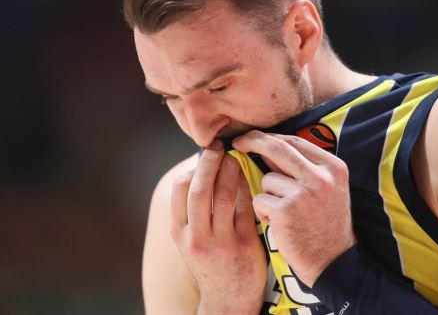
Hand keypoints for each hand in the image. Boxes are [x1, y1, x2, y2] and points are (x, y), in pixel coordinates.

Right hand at [170, 140, 266, 314]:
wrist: (228, 302)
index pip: (179, 189)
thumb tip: (202, 171)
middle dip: (210, 162)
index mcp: (179, 233)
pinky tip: (251, 177)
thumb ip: (192, 212)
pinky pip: (245, 207)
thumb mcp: (190, 241)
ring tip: (236, 158)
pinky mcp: (244, 245)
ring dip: (230, 171)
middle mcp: (196, 237)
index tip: (205, 153)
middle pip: (200, 188)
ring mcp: (220, 242)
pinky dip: (247, 188)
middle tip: (220, 146)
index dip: (193, 167)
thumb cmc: (210, 263)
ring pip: (223, 195)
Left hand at [232, 131, 355, 287]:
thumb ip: (304, 167)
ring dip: (267, 195)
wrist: (333, 262)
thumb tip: (267, 146)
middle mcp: (321, 177)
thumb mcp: (328, 189)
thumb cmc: (325, 224)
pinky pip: (259, 200)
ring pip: (266, 179)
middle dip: (253, 141)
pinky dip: (263, 212)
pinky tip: (280, 225)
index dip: (271, 137)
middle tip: (238, 143)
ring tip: (284, 214)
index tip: (254, 137)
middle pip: (278, 147)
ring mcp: (303, 193)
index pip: (296, 141)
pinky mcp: (286, 211)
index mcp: (333, 167)